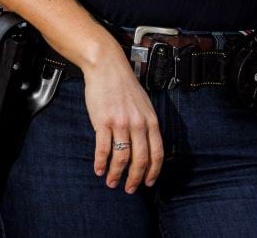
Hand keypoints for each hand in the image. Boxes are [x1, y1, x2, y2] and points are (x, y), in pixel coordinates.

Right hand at [83, 47, 163, 193]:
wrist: (107, 67)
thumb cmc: (124, 85)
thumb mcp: (144, 104)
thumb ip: (146, 123)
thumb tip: (147, 146)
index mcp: (150, 120)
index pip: (157, 152)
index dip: (153, 171)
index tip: (148, 182)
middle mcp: (138, 123)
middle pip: (141, 159)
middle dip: (135, 178)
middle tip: (129, 189)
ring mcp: (121, 123)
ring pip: (122, 157)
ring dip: (116, 174)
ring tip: (111, 182)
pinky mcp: (103, 122)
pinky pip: (103, 149)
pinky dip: (100, 163)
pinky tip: (98, 169)